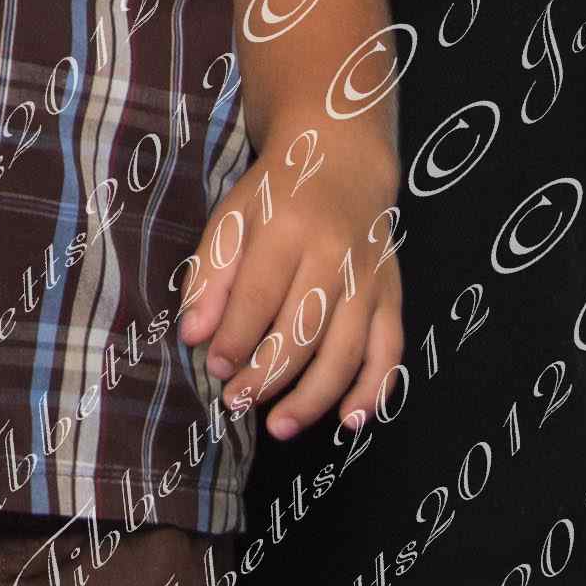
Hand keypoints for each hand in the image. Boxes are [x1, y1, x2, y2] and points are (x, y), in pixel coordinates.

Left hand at [180, 118, 401, 438]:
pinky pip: (390, 351)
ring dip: (314, 397)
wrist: (344, 159)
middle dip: (268, 375)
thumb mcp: (233, 216)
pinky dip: (374, 391)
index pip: (260, 294)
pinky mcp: (392, 296)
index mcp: (288, 227)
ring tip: (279, 426)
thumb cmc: (278, 194)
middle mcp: (335, 254)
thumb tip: (193, 336)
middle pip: (303, 329)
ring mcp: (369, 279)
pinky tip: (349, 421)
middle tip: (238, 404)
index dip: (236, 337)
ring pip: (346, 351)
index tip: (216, 370)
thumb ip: (210, 275)